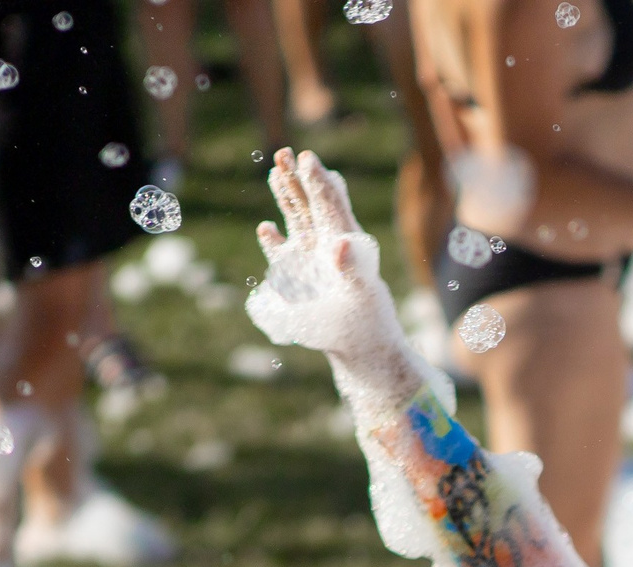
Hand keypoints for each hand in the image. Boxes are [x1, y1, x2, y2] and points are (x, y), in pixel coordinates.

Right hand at [251, 149, 435, 425]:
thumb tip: (343, 243)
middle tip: (285, 152)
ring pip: (297, 220)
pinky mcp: (298, 276)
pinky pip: (283, 251)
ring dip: (286, 196)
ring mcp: (312, 258)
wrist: (360, 348)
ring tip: (276, 169)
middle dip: (299, 179)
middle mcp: (328, 244)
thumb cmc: (367, 322)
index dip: (318, 182)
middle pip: (312, 204)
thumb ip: (353, 269)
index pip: (330, 205)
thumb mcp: (362, 296)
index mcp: (346, 243)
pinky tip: (265, 228)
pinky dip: (273, 240)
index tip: (307, 158)